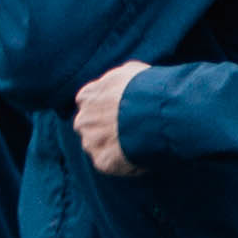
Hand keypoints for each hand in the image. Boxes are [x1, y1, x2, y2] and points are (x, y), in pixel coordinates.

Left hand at [74, 61, 148, 175]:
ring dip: (114, 148)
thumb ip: (118, 81)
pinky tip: (143, 157)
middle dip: (105, 129)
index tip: (120, 112)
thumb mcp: (130, 72)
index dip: (105, 109)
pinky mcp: (102, 162)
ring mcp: (91, 142)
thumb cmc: (146, 89)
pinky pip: (112, 165)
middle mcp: (83, 120)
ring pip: (99, 148)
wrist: (154, 112)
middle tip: (130, 131)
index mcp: (87, 96)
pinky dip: (125, 164)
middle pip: (90, 128)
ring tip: (140, 146)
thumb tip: (124, 82)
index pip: (88, 104)